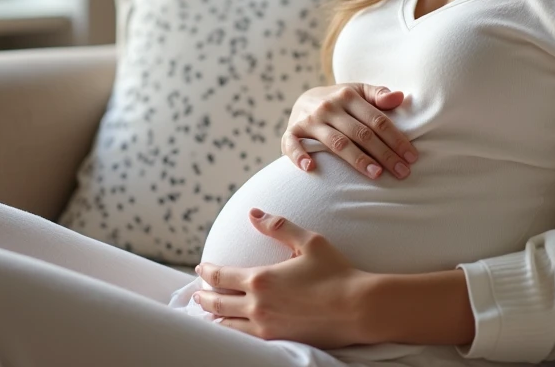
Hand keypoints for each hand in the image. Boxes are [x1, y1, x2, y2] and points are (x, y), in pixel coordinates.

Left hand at [193, 208, 375, 347]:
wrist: (357, 308)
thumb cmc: (336, 272)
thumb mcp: (309, 241)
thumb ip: (279, 226)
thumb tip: (253, 213)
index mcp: (261, 279)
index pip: (221, 275)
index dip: (207, 271)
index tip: (201, 268)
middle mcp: (257, 305)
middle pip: (217, 301)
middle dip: (203, 296)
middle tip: (196, 292)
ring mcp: (266, 326)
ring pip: (227, 323)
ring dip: (214, 316)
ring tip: (208, 312)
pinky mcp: (277, 340)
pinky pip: (243, 339)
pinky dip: (230, 332)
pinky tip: (230, 329)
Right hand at [282, 83, 418, 179]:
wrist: (303, 99)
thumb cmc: (340, 101)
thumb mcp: (358, 92)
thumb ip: (378, 95)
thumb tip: (400, 97)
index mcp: (348, 96)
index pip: (377, 120)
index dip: (396, 139)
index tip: (411, 157)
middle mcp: (329, 107)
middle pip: (361, 134)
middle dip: (384, 154)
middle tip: (402, 173)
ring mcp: (309, 120)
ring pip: (337, 142)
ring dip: (357, 159)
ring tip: (376, 174)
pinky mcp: (292, 132)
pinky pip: (293, 145)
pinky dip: (299, 156)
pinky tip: (311, 168)